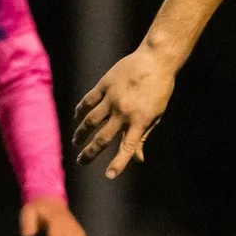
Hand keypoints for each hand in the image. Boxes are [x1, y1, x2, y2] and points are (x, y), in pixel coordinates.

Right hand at [71, 47, 175, 179]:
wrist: (156, 60)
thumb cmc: (159, 89)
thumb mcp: (156, 114)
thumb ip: (143, 136)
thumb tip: (138, 159)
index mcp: (139, 121)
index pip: (127, 147)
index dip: (118, 163)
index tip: (109, 175)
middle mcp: (123, 112)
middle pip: (102, 137)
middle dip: (90, 153)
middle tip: (81, 162)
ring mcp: (112, 98)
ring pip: (90, 120)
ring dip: (81, 134)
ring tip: (76, 142)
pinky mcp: (104, 84)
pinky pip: (88, 101)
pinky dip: (80, 111)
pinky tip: (77, 117)